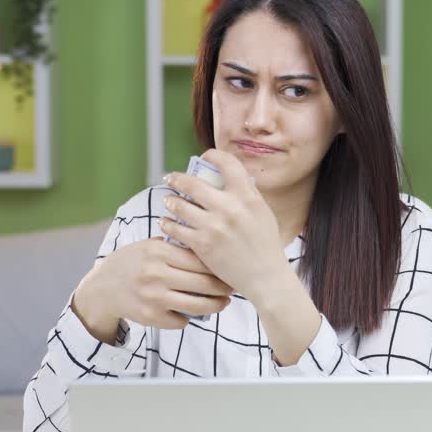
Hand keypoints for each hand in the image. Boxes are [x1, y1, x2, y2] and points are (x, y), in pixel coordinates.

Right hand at [73, 237, 233, 334]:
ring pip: (198, 305)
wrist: (102, 288)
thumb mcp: (150, 246)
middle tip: (233, 287)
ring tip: (223, 302)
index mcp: (159, 252)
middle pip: (204, 283)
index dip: (219, 266)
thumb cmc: (133, 263)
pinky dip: (189, 317)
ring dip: (215, 305)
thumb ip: (177, 248)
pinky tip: (192, 312)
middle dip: (223, 287)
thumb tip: (213, 252)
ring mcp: (153, 297)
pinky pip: (181, 321)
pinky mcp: (150, 317)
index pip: (200, 260)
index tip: (230, 268)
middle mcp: (156, 274)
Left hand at [159, 149, 290, 303]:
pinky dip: (168, 224)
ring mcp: (214, 226)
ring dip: (170, 201)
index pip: (226, 162)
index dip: (212, 155)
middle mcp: (229, 207)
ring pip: (180, 205)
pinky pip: (176, 229)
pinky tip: (166, 222)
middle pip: (193, 183)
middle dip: (177, 179)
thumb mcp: (263, 212)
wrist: (265, 276)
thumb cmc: (266, 244)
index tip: (204, 158)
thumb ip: (247, 193)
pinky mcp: (202, 244)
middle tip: (171, 179)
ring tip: (168, 201)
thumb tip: (230, 176)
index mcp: (247, 196)